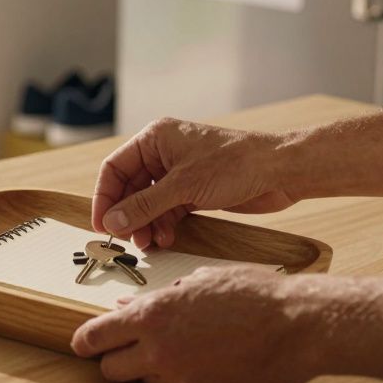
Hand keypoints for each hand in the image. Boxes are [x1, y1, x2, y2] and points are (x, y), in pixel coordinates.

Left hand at [70, 266, 316, 382]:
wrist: (300, 326)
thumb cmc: (255, 295)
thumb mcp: (201, 282)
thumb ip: (161, 297)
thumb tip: (128, 307)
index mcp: (154, 316)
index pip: (95, 337)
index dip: (84, 342)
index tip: (82, 343)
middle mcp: (161, 352)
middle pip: (111, 370)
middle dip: (113, 360)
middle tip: (126, 349)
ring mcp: (183, 380)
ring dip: (151, 369)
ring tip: (178, 349)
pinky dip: (186, 378)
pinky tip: (208, 360)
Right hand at [93, 118, 296, 249]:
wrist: (280, 171)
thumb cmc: (235, 164)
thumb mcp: (183, 186)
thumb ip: (145, 205)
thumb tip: (112, 221)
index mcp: (155, 138)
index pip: (114, 168)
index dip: (104, 197)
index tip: (102, 225)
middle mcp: (163, 153)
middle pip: (130, 187)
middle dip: (128, 214)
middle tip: (126, 239)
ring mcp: (180, 173)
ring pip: (149, 202)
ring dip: (146, 223)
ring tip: (149, 243)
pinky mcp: (195, 190)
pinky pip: (168, 209)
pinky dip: (164, 224)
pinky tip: (167, 238)